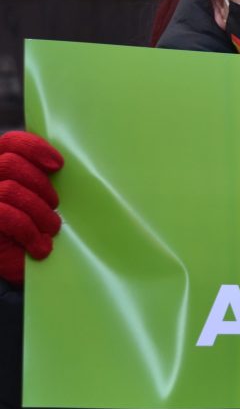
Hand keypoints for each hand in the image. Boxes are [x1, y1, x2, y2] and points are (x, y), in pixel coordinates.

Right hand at [0, 131, 63, 285]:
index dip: (34, 148)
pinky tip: (41, 247)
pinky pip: (7, 216)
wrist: (20, 265)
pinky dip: (30, 232)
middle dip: (40, 184)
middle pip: (9, 163)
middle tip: (55, 204)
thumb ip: (44, 176)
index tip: (58, 165)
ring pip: (10, 190)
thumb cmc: (34, 229)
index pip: (9, 143)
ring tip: (52, 227)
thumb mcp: (42, 198)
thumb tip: (62, 164)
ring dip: (39, 211)